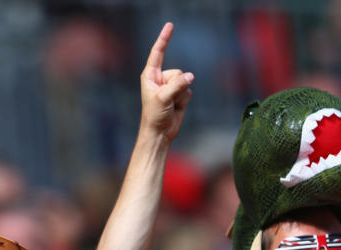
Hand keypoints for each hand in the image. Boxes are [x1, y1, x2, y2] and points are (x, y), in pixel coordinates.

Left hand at [140, 22, 193, 141]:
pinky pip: (189, 90)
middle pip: (177, 71)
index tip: (170, 25)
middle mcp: (160, 78)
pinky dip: (185, 99)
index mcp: (150, 76)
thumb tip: (191, 76)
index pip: (158, 52)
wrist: (160, 133)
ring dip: (181, 94)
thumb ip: (177, 85)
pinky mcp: (179, 94)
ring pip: (185, 80)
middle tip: (167, 100)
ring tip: (171, 105)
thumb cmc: (154, 116)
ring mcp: (171, 86)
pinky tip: (177, 107)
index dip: (164, 39)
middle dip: (176, 85)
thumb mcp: (163, 98)